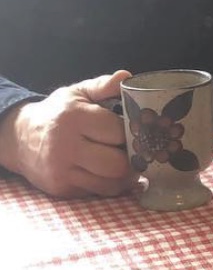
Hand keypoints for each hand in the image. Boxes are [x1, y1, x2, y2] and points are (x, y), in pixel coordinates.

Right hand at [0, 72, 133, 198]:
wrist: (19, 138)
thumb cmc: (57, 113)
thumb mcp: (77, 93)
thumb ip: (103, 85)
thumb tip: (127, 76)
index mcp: (73, 118)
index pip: (118, 132)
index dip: (132, 132)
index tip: (135, 130)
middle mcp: (65, 146)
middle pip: (117, 163)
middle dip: (132, 157)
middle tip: (135, 150)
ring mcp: (62, 171)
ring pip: (111, 182)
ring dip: (126, 175)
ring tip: (127, 161)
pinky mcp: (61, 189)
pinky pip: (99, 192)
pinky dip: (112, 184)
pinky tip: (111, 172)